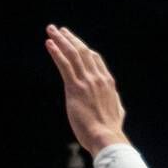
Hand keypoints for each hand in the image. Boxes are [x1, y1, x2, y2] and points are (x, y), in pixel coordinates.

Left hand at [45, 25, 128, 156]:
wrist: (106, 137)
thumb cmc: (110, 130)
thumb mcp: (118, 113)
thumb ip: (115, 103)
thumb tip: (117, 104)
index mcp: (107, 83)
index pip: (95, 59)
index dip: (85, 49)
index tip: (77, 43)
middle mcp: (97, 78)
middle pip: (83, 51)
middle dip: (71, 39)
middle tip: (61, 30)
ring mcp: (86, 81)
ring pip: (72, 54)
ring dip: (61, 40)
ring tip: (51, 30)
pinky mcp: (75, 88)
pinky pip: (64, 64)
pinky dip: (56, 52)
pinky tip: (48, 44)